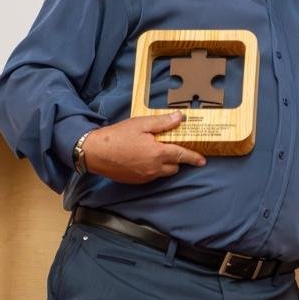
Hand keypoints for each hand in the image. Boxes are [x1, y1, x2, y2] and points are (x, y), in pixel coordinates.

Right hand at [82, 112, 205, 183]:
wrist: (96, 152)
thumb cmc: (118, 136)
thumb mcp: (141, 124)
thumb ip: (163, 123)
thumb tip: (180, 118)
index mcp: (157, 153)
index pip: (182, 156)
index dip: (194, 158)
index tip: (202, 160)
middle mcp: (153, 168)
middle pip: (174, 166)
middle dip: (177, 159)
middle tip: (172, 147)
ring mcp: (144, 177)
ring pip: (163, 172)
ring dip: (165, 164)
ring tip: (157, 151)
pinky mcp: (136, 181)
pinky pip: (152, 176)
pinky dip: (154, 168)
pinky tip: (145, 157)